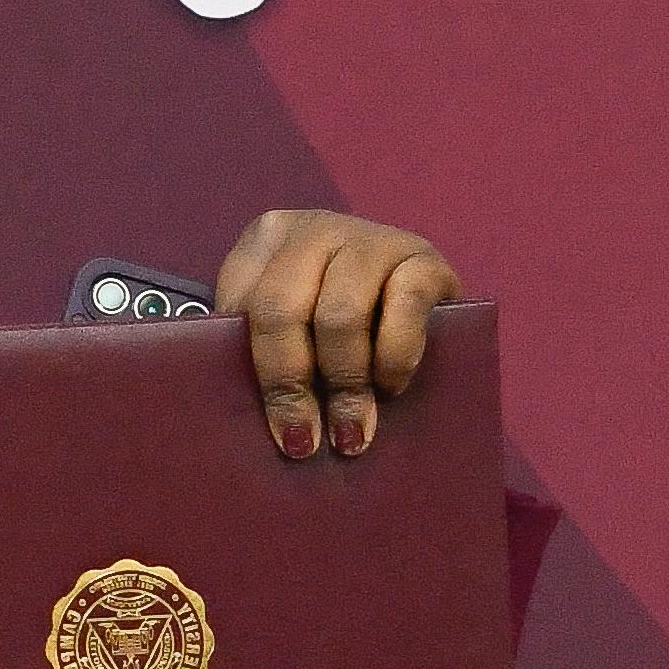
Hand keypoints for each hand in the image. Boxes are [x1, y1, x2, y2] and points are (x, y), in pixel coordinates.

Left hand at [207, 208, 462, 460]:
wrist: (415, 300)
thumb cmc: (329, 324)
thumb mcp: (284, 327)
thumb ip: (259, 350)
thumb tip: (250, 415)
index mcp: (268, 238)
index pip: (244, 306)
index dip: (261, 375)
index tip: (281, 433)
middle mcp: (317, 228)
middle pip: (282, 309)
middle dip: (293, 385)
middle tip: (309, 441)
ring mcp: (371, 238)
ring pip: (340, 315)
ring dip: (345, 382)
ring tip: (350, 429)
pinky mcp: (424, 258)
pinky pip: (404, 306)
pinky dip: (394, 357)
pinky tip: (391, 387)